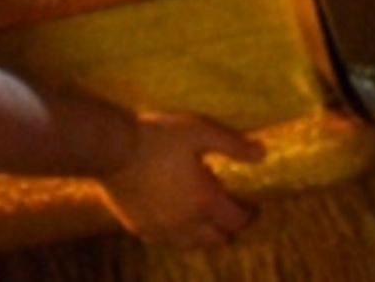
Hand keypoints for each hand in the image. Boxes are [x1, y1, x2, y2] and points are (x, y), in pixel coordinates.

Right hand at [99, 111, 262, 247]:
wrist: (111, 149)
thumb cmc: (157, 136)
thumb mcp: (198, 131)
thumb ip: (232, 145)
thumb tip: (262, 154)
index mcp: (204, 202)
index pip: (237, 222)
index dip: (249, 214)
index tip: (252, 204)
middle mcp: (186, 225)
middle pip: (218, 240)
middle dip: (228, 227)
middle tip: (228, 208)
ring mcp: (162, 231)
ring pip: (193, 245)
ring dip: (204, 233)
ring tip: (202, 212)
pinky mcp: (141, 229)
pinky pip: (167, 240)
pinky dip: (177, 232)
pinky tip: (173, 212)